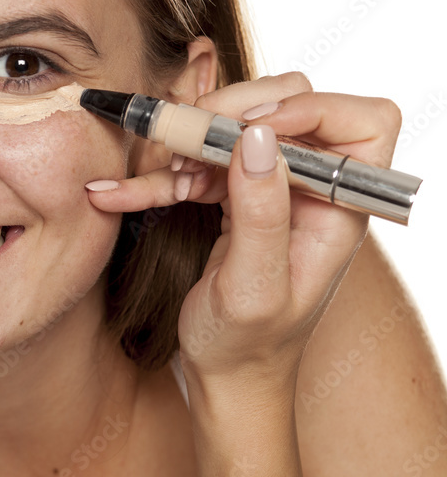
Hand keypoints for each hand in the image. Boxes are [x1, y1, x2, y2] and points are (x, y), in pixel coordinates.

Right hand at [86, 72, 402, 389]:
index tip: (248, 130)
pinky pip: (199, 160)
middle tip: (186, 145)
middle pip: (292, 106)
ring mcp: (273, 187)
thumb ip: (261, 212)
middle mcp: (312, 189)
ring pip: (239, 123)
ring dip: (189, 139)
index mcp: (338, 209)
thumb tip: (258, 137)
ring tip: (158, 172)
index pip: (361, 123)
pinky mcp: (236, 193)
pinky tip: (115, 191)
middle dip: (233, 115)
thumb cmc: (248, 343)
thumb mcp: (254, 286)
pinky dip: (157, 174)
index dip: (310, 110)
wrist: (225, 371)